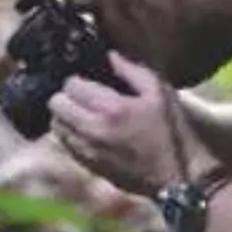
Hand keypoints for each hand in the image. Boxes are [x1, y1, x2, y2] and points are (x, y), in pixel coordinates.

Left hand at [50, 52, 192, 194]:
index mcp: (111, 109)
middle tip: (81, 94)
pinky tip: (86, 130)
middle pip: (56, 106)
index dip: (76, 79)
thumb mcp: (159, 91)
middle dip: (65, 96)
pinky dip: (70, 134)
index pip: (71, 86)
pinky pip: (66, 145)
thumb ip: (132, 70)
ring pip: (57, 127)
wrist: (175, 175)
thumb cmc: (170, 128)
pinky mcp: (89, 167)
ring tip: (82, 112)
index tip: (87, 79)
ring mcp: (88, 151)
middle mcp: (93, 131)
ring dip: (65, 116)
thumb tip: (110, 56)